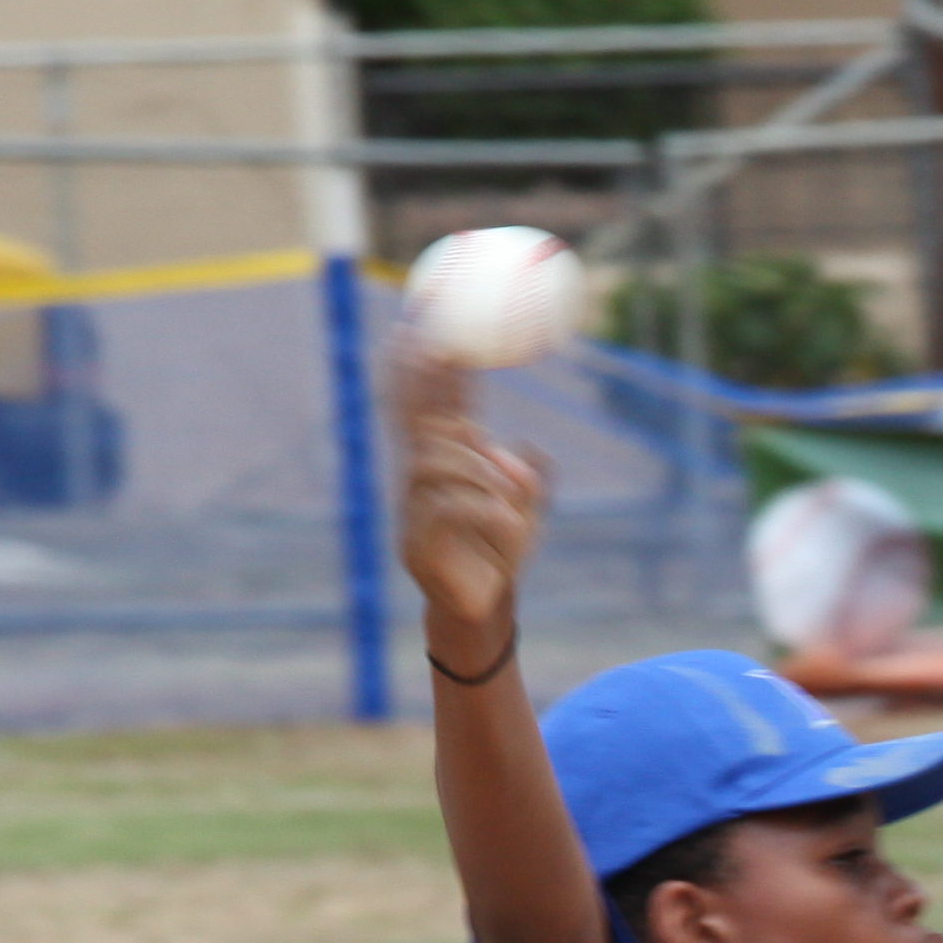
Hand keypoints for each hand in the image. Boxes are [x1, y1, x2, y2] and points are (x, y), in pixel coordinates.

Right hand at [394, 352, 543, 647]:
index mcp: (445, 469)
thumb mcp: (528, 512)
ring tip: (511, 497)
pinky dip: (485, 510)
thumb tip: (526, 447)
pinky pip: (447, 509)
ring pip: (436, 466)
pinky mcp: (415, 545)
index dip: (429, 373)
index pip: (433, 411)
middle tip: (432, 347)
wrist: (483, 612)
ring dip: (478, 471)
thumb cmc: (502, 558)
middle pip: (417, 423)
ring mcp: (412, 512)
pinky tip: (509, 522)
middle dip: (420, 382)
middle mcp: (421, 483)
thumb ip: (530, 479)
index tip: (424, 329)